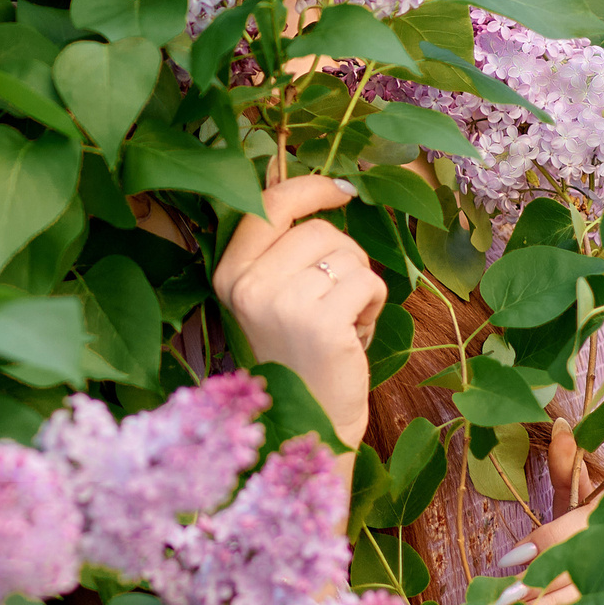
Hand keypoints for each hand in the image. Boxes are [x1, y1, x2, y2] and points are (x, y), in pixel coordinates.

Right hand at [213, 175, 385, 450]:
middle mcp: (248, 286)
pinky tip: (354, 335)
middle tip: (334, 302)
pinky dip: (373, 305)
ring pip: (348, 254)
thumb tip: (314, 181)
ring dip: (359, 285)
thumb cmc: (300, 355)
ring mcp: (283, 303)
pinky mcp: (322, 322)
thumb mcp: (274, 296)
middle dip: (343, 258)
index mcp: (230, 275)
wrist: (309, 423)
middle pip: (319, 229)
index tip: (341, 191)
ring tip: (341, 323)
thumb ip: (283, 248)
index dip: (310, 188)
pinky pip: (368, 281)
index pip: (269, 205)